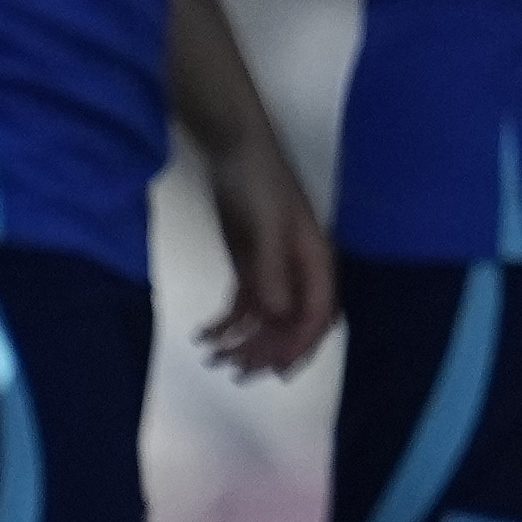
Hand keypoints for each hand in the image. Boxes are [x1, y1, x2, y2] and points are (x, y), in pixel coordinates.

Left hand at [195, 138, 338, 379]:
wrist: (232, 148)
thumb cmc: (259, 181)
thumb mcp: (266, 224)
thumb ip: (270, 269)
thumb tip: (277, 315)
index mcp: (317, 263)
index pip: (316, 316)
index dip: (299, 345)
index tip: (275, 370)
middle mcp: (300, 273)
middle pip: (290, 325)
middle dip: (266, 353)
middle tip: (235, 373)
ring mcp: (274, 271)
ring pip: (265, 320)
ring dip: (243, 343)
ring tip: (213, 359)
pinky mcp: (250, 267)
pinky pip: (243, 305)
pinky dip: (226, 324)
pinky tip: (204, 336)